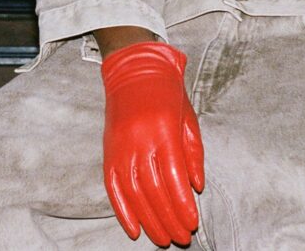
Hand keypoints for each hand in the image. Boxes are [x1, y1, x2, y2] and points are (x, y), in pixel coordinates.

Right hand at [101, 41, 204, 246]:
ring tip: (162, 238)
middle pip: (154, 191)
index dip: (182, 204)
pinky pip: (113, 187)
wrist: (135, 70)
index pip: (173, 178)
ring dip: (149, 220)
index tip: (192, 222)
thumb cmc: (168, 93)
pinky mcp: (108, 152)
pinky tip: (134, 229)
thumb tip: (196, 187)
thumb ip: (193, 155)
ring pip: (134, 193)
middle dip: (169, 219)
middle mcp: (140, 141)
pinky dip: (122, 211)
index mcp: (164, 131)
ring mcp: (121, 147)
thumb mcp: (189, 119)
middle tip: (181, 238)